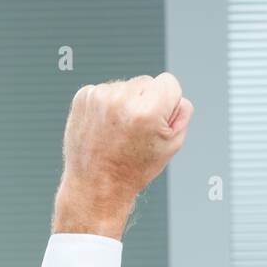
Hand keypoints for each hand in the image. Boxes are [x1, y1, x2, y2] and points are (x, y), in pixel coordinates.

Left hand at [52, 72, 193, 237]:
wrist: (97, 185)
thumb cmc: (134, 169)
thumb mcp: (171, 147)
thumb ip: (182, 115)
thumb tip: (178, 96)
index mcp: (148, 111)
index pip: (170, 82)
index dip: (169, 103)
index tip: (159, 122)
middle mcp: (123, 99)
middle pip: (148, 81)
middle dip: (147, 101)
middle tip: (138, 132)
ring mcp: (100, 96)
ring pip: (126, 86)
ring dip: (127, 103)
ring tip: (120, 132)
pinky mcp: (83, 96)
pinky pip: (106, 91)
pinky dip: (108, 106)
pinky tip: (106, 128)